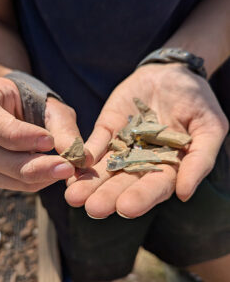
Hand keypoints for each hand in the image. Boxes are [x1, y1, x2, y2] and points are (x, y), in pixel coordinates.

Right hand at [0, 77, 91, 191]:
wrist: (21, 108)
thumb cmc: (36, 102)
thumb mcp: (52, 108)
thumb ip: (65, 130)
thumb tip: (82, 158)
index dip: (21, 136)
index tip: (50, 141)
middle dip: (31, 164)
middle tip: (66, 167)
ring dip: (36, 176)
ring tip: (65, 170)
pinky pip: (9, 184)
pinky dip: (34, 182)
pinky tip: (52, 173)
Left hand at [65, 63, 228, 218]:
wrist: (170, 72)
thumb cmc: (197, 99)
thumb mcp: (209, 127)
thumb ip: (199, 160)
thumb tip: (184, 194)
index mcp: (168, 165)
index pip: (155, 186)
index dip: (142, 198)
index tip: (125, 209)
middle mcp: (142, 161)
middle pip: (124, 182)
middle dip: (108, 195)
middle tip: (92, 208)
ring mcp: (122, 145)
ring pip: (105, 167)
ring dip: (89, 182)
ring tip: (74, 196)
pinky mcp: (107, 129)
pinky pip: (94, 143)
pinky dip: (84, 155)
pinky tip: (72, 165)